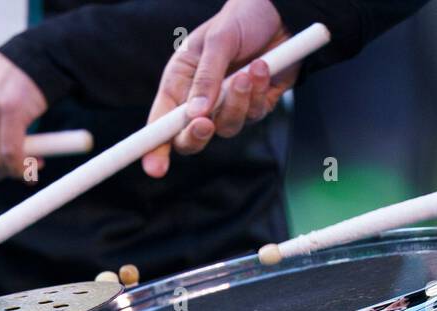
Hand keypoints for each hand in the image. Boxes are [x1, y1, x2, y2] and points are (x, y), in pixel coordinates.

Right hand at [142, 0, 294, 177]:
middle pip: (191, 138)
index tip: (155, 168)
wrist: (281, 12)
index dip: (154, 148)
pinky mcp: (255, 106)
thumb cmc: (241, 19)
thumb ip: (207, 77)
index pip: (160, 123)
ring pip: (228, 128)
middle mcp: (200, 100)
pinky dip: (260, 93)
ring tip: (249, 73)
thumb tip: (195, 114)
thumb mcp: (218, 41)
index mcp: (180, 82)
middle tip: (205, 123)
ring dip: (238, 103)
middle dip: (198, 135)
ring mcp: (228, 106)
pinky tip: (264, 67)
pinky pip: (255, 114)